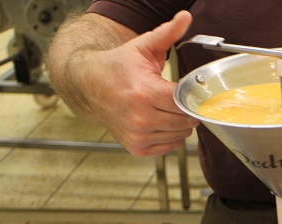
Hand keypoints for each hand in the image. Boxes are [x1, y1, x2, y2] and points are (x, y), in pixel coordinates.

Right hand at [84, 11, 199, 155]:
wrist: (90, 84)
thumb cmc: (118, 66)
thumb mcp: (143, 46)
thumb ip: (167, 33)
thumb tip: (185, 17)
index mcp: (144, 93)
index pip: (184, 103)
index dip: (191, 96)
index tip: (189, 90)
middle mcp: (139, 118)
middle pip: (185, 120)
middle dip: (187, 109)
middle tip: (180, 99)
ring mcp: (137, 135)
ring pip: (180, 135)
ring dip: (180, 123)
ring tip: (167, 109)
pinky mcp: (136, 147)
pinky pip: (169, 146)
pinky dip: (170, 135)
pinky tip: (161, 121)